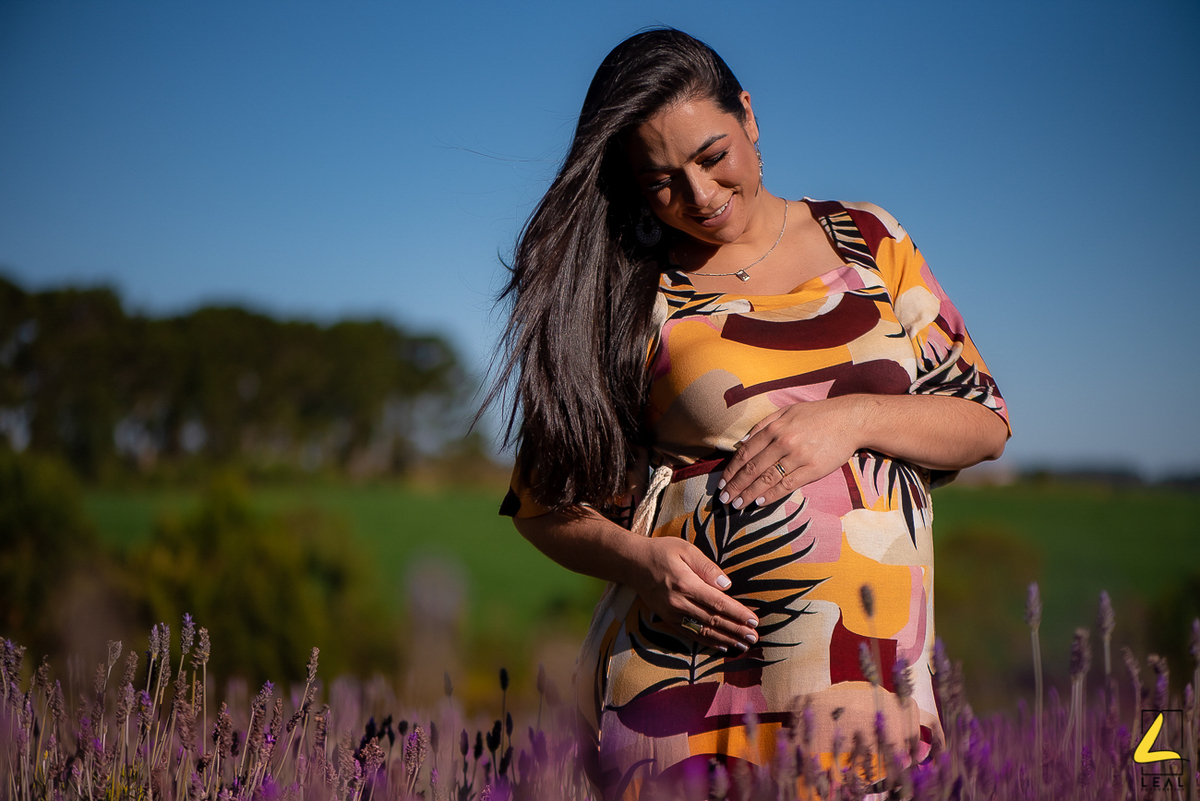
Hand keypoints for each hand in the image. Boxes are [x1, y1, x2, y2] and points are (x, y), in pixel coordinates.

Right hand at [629, 536, 758, 652]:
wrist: (632, 563)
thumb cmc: (662, 552)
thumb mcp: (686, 550)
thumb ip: (707, 568)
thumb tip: (727, 585)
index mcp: (686, 584)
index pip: (718, 603)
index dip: (738, 613)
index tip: (754, 621)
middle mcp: (679, 602)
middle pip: (713, 620)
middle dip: (736, 630)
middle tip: (754, 638)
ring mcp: (672, 614)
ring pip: (703, 630)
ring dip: (725, 639)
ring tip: (743, 646)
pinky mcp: (667, 619)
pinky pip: (690, 634)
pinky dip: (707, 641)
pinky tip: (722, 646)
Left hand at [718, 396, 862, 509]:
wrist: (851, 420)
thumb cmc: (817, 415)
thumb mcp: (787, 411)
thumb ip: (763, 425)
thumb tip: (742, 443)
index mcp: (774, 428)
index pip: (746, 453)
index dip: (732, 470)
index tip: (723, 483)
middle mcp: (783, 442)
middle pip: (753, 469)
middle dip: (736, 486)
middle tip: (724, 499)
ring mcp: (798, 457)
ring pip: (767, 479)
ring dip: (749, 494)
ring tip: (738, 504)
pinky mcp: (813, 469)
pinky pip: (787, 485)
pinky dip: (772, 495)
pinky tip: (760, 502)